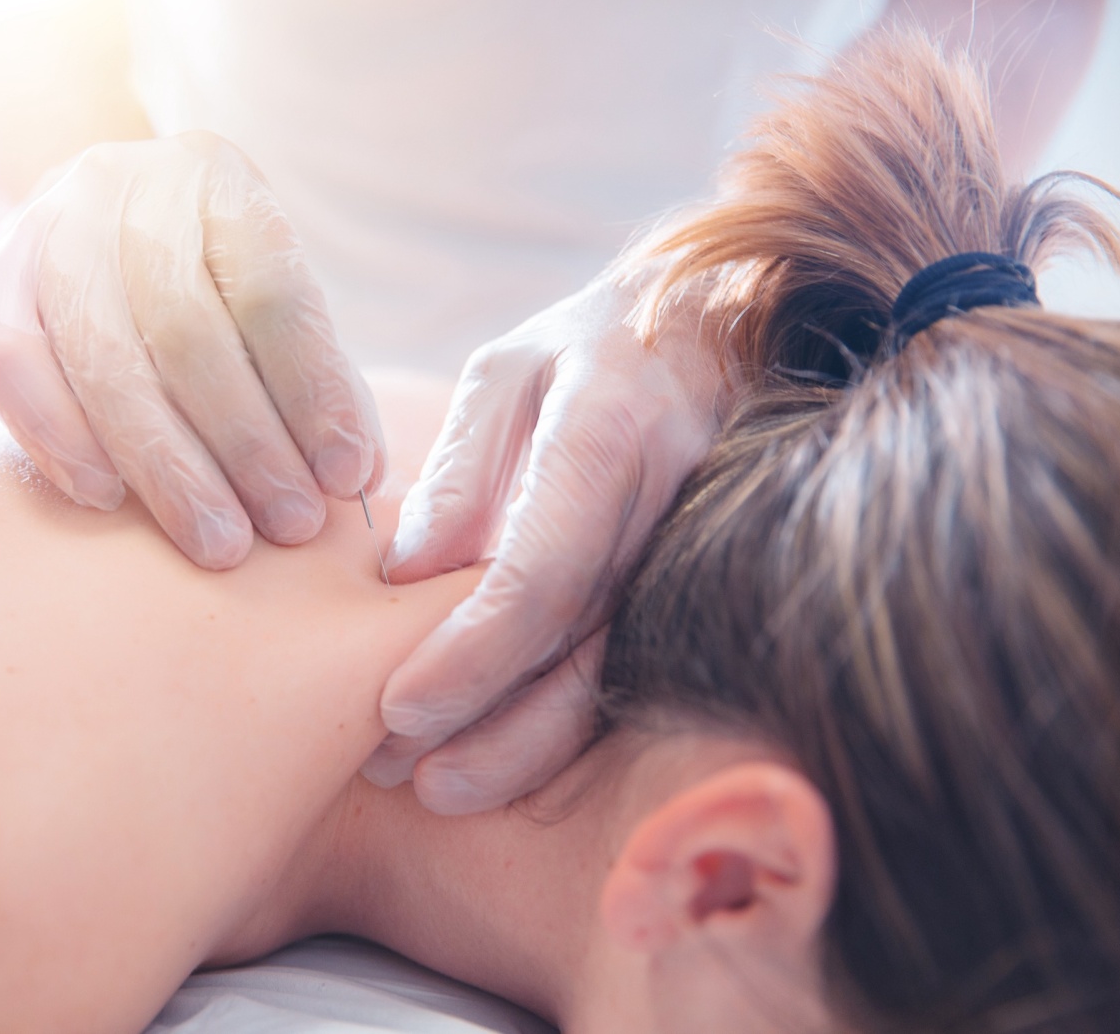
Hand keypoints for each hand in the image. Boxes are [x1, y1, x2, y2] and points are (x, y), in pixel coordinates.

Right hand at [0, 131, 385, 569]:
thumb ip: (318, 377)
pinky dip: (58, 437)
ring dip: (166, 466)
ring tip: (218, 541)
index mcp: (218, 180)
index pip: (273, 290)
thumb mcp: (272, 299)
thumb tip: (355, 474)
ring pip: (103, 356)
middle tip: (290, 523)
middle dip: (246, 444)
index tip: (346, 476)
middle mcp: (127, 186)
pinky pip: (9, 364)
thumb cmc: (207, 280)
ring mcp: (47, 228)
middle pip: (187, 330)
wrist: (95, 222)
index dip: (313, 391)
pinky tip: (105, 498)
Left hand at [362, 276, 723, 812]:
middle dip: (486, 724)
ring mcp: (689, 551)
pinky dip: (561, 723)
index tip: (400, 709)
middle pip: (576, 645)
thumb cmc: (589, 346)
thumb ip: (461, 471)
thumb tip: (405, 576)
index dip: (471, 655)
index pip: (540, 572)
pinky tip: (499, 756)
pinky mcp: (688, 584)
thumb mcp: (509, 372)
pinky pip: (626, 667)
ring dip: (522, 746)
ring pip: (610, 674)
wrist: (719, 330)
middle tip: (399, 774)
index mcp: (611, 431)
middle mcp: (665, 503)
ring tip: (437, 788)